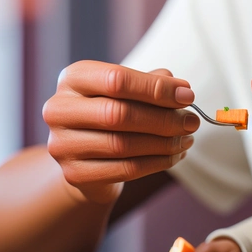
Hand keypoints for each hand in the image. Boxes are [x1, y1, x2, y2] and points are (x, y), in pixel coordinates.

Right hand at [43, 60, 199, 203]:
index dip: (156, 89)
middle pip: (118, 114)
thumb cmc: (113, 109)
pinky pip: (124, 169)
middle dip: (163, 118)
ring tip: (187, 139)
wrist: (86, 151)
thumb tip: (182, 90)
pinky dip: (156, 163)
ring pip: (122, 144)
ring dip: (164, 143)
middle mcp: (59, 109)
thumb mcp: (129, 90)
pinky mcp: (74, 174)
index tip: (187, 95)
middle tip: (192, 121)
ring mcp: (62, 144)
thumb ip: (152, 83)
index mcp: (73, 78)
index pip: (117, 79)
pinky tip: (174, 156)